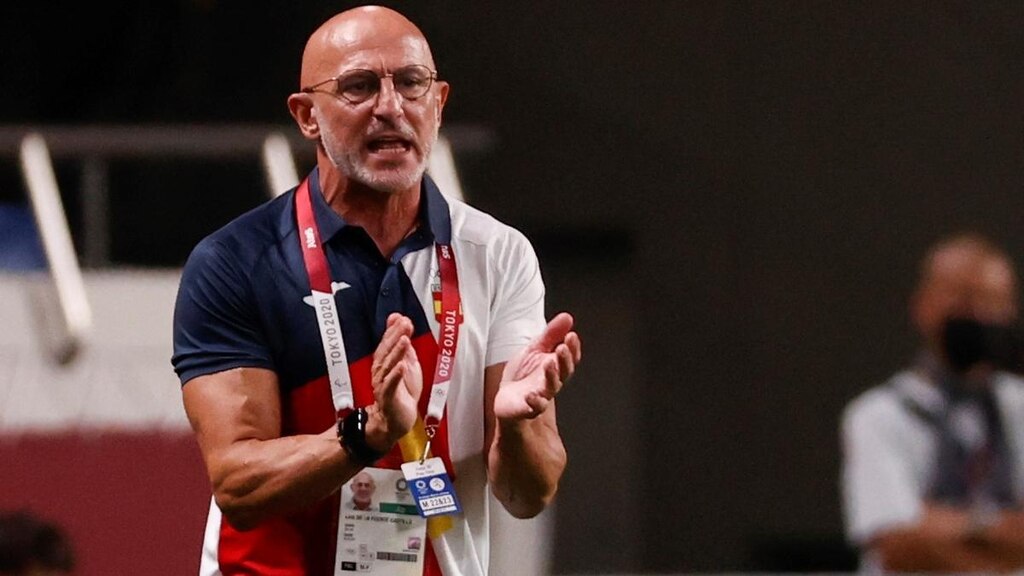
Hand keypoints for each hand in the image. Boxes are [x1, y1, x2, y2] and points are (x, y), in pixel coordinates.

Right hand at [367, 314, 422, 450]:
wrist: (395, 421)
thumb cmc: (402, 393)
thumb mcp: (407, 364)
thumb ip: (404, 345)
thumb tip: (402, 322)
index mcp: (384, 364)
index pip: (387, 344)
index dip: (393, 330)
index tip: (401, 318)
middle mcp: (380, 373)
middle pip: (386, 352)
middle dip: (395, 337)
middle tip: (404, 324)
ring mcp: (383, 386)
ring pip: (388, 367)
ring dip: (396, 352)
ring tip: (404, 340)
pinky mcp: (388, 399)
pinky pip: (391, 386)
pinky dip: (396, 376)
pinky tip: (401, 367)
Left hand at [494, 312, 580, 420]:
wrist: (506, 398)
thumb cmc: (523, 374)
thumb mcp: (535, 348)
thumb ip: (551, 334)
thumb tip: (567, 317)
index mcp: (555, 365)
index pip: (569, 357)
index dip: (572, 348)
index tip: (571, 335)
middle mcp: (552, 381)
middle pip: (564, 371)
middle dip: (565, 359)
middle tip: (563, 347)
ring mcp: (542, 395)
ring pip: (551, 387)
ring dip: (553, 376)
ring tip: (550, 363)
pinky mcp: (528, 407)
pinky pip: (534, 406)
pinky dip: (535, 402)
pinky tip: (532, 395)